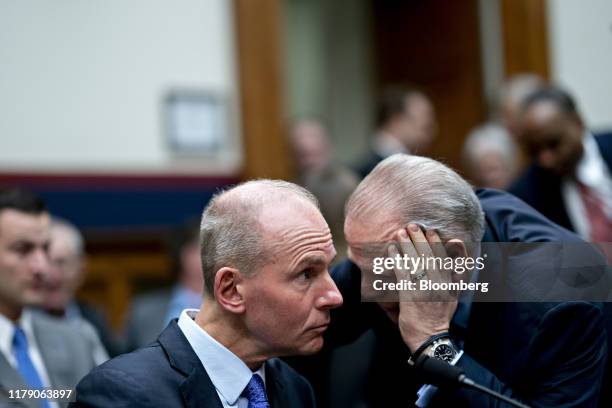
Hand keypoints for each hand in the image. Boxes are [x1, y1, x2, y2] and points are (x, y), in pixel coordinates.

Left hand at [388, 223, 457, 352]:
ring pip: (415, 261)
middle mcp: (438, 284)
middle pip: (429, 256)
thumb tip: (458, 266)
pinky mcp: (410, 295)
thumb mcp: (453, 298)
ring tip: (400, 233)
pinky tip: (391, 250)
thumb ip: (454, 280)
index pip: (444, 258)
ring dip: (407, 245)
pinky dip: (397, 259)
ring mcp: (424, 288)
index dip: (437, 242)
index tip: (431, 230)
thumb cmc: (438, 318)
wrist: (429, 339)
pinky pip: (403, 272)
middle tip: (412, 225)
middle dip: (420, 239)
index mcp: (449, 284)